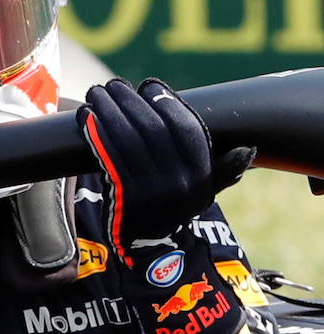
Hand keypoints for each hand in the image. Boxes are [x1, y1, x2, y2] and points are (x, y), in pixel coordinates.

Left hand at [76, 78, 253, 267]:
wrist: (148, 249)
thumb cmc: (172, 208)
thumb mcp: (203, 193)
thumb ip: (222, 171)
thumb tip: (248, 150)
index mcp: (202, 177)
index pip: (188, 129)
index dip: (168, 102)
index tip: (149, 86)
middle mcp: (181, 183)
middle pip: (154, 129)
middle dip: (132, 101)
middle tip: (114, 84)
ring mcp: (151, 190)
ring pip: (128, 139)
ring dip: (109, 110)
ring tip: (97, 93)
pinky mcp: (123, 195)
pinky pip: (108, 155)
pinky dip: (95, 132)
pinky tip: (86, 116)